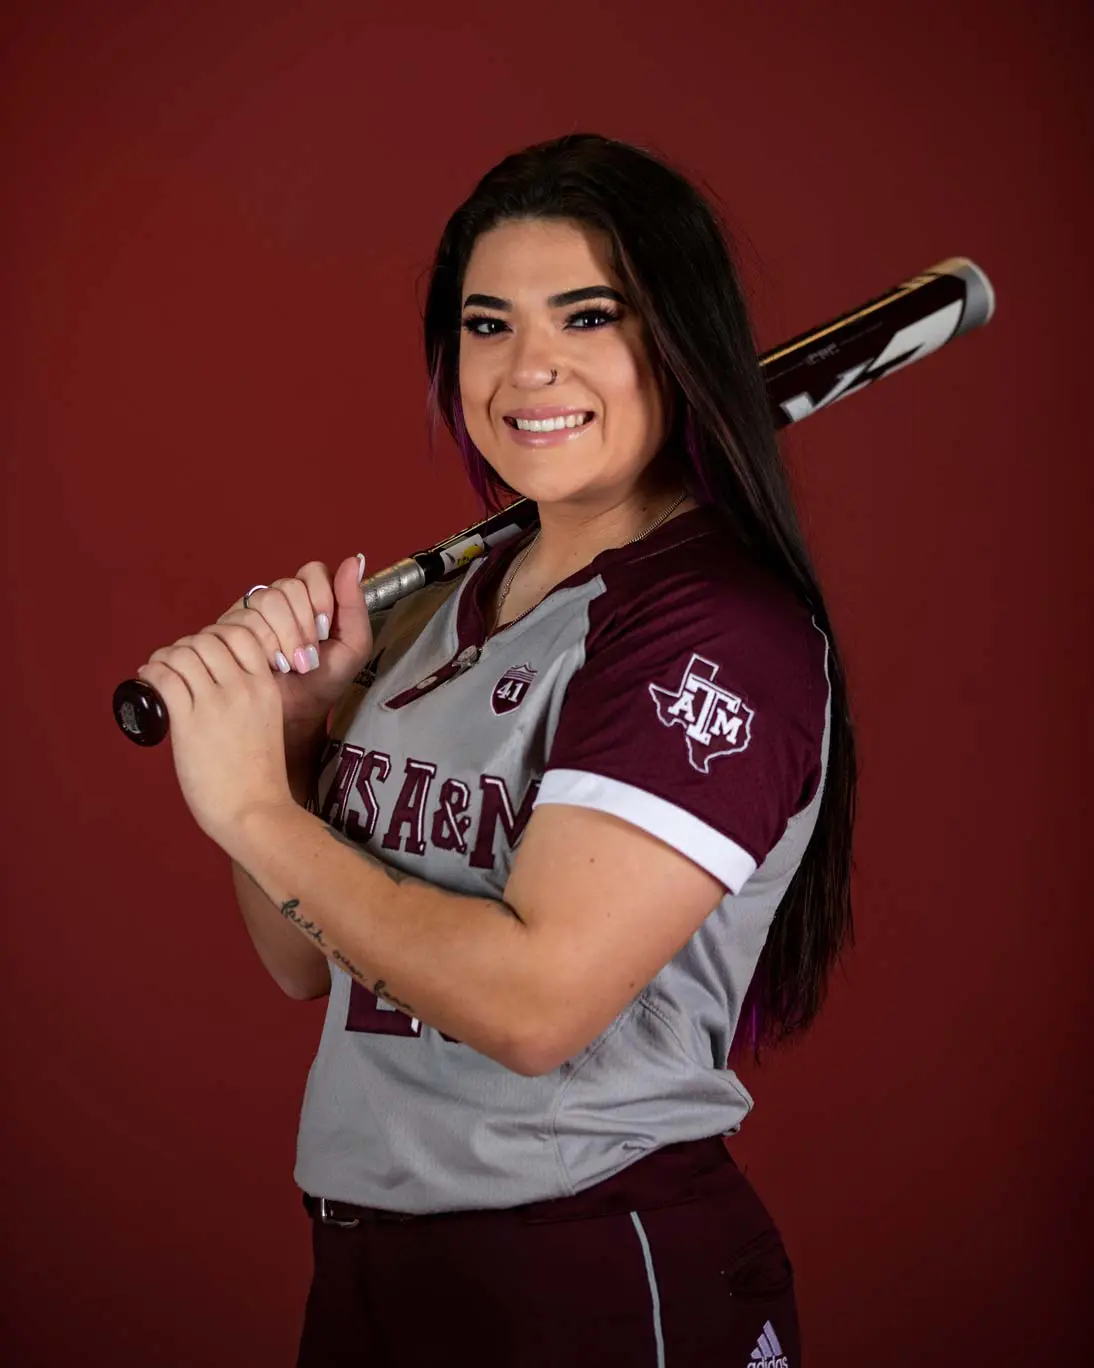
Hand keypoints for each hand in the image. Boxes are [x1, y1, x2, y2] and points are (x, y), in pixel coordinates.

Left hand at [137, 620, 293, 848]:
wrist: (255, 811)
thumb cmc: (260, 779)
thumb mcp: (267, 724)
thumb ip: (250, 701)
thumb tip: (216, 687)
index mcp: (266, 687)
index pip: (241, 633)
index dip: (217, 635)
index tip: (205, 651)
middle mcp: (242, 688)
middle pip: (207, 639)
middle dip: (186, 645)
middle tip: (177, 662)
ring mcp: (216, 704)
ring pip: (183, 654)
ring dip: (165, 656)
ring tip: (158, 668)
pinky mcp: (189, 723)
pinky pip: (164, 679)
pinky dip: (151, 672)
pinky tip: (147, 679)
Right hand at [216, 554, 373, 733]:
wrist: (294, 713)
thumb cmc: (324, 681)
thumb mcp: (353, 645)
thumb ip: (355, 604)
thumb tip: (353, 560)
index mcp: (310, 597)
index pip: (313, 572)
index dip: (321, 598)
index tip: (326, 630)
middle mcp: (280, 599)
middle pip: (288, 586)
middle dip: (303, 624)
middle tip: (308, 655)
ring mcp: (252, 611)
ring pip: (265, 600)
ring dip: (284, 638)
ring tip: (291, 664)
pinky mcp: (230, 628)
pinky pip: (243, 619)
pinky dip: (263, 646)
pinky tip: (270, 665)